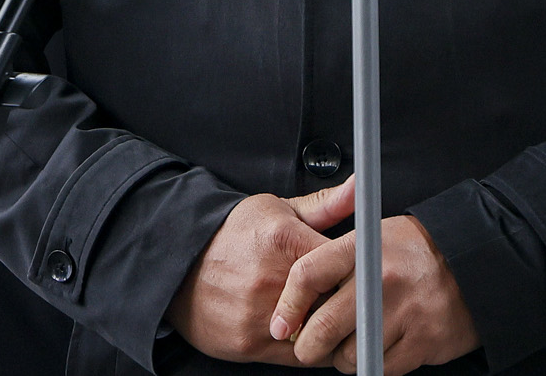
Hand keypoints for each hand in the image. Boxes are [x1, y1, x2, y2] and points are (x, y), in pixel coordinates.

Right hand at [165, 180, 354, 363]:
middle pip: (336, 303)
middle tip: (352, 302)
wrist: (178, 263)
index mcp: (285, 239)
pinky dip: (309, 349)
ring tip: (328, 318)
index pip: (346, 264)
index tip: (366, 277)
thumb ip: (325, 205)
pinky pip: (299, 357)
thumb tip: (359, 188)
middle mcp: (273, 279)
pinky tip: (306, 332)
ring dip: (330, 331)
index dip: (361, 274)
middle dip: (348, 304)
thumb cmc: (233, 235)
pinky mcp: (251, 343)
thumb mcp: (276, 210)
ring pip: (320, 335)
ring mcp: (261, 314)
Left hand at [270, 203, 479, 374]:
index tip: (279, 324)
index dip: (288, 305)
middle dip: (307, 346)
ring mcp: (405, 312)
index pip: (309, 275)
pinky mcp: (424, 342)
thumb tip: (293, 294)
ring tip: (351, 343)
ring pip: (351, 354)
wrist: (475, 261)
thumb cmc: (413, 250)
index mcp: (363, 247)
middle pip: (324, 325)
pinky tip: (378, 347)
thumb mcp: (374, 236)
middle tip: (305, 348)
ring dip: (343, 358)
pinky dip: (373, 364)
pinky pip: (381, 367)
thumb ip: (335, 258)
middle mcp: (382, 279)